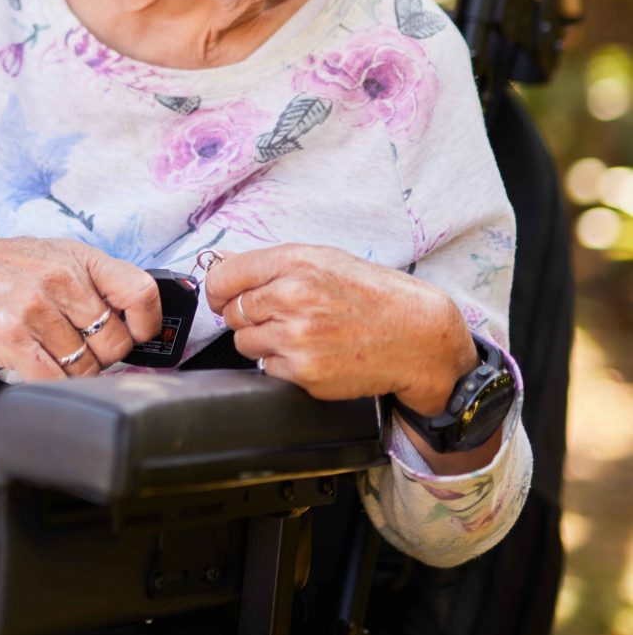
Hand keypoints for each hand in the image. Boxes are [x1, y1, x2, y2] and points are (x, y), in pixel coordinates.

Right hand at [0, 220, 162, 382]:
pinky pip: (53, 381)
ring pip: (85, 368)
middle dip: (102, 356)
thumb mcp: (51, 255)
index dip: (146, 324)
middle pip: (115, 343)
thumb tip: (136, 322)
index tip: (137, 335)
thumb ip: (92, 282)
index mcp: (77, 258)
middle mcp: (59, 280)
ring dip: (72, 371)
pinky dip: (52, 384)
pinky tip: (38, 368)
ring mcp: (34, 310)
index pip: (140, 292)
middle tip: (79, 349)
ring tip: (50, 353)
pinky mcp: (9, 339)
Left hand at [204, 242, 477, 408]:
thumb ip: (273, 265)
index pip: (223, 277)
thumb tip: (224, 266)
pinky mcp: (304, 373)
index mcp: (295, 264)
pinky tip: (312, 353)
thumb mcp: (325, 260)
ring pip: (244, 343)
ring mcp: (296, 338)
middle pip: (231, 312)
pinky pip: (268, 369)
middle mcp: (292, 298)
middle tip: (277, 315)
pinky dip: (283, 364)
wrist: (417, 337)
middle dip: (246, 315)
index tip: (222, 296)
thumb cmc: (374, 296)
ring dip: (262, 341)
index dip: (218, 289)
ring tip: (299, 334)